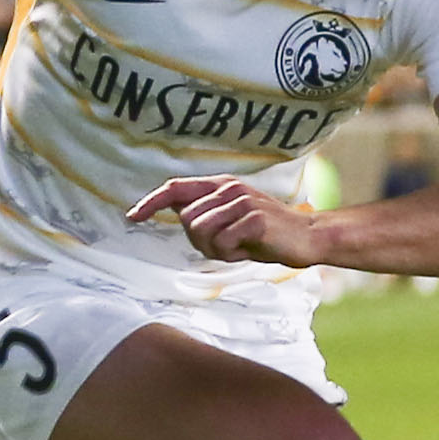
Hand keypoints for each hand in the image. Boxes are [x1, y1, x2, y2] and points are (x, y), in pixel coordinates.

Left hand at [127, 175, 337, 267]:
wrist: (307, 238)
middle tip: (225, 246)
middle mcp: (230, 188)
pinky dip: (230, 253)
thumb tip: (174, 210)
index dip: (151, 201)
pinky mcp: (254, 219)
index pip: (176, 187)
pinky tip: (249, 250)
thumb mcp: (231, 220)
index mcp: (222, 186)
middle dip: (198, 241)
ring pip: (200, 231)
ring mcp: (243, 202)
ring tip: (238, 247)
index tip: (132, 216)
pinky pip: (222, 243)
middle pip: (187, 219)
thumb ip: (205, 213)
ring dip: (215, 248)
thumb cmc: (265, 234)